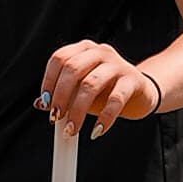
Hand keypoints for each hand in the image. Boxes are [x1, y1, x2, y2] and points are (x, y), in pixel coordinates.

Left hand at [39, 43, 158, 137]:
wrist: (141, 92)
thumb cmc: (107, 90)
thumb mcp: (81, 91)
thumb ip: (62, 95)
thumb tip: (40, 104)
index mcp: (84, 50)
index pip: (60, 58)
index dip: (49, 81)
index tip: (46, 103)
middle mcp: (100, 52)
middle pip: (73, 69)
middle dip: (61, 96)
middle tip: (56, 118)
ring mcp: (118, 64)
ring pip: (91, 84)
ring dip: (78, 110)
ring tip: (72, 129)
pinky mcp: (133, 80)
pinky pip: (115, 99)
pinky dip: (104, 118)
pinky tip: (96, 131)